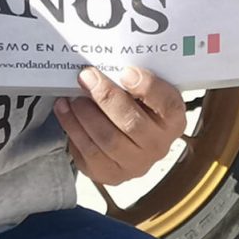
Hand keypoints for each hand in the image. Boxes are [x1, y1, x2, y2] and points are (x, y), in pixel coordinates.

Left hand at [54, 64, 186, 186]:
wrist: (131, 141)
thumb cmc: (137, 106)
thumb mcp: (146, 91)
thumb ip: (136, 79)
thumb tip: (110, 63)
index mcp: (173, 120)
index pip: (167, 103)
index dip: (147, 87)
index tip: (125, 72)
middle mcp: (158, 146)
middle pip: (131, 123)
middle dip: (105, 97)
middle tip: (86, 77)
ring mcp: (135, 165)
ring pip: (107, 140)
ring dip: (85, 115)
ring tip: (72, 96)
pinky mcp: (112, 176)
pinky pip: (89, 154)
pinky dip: (73, 129)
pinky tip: (64, 111)